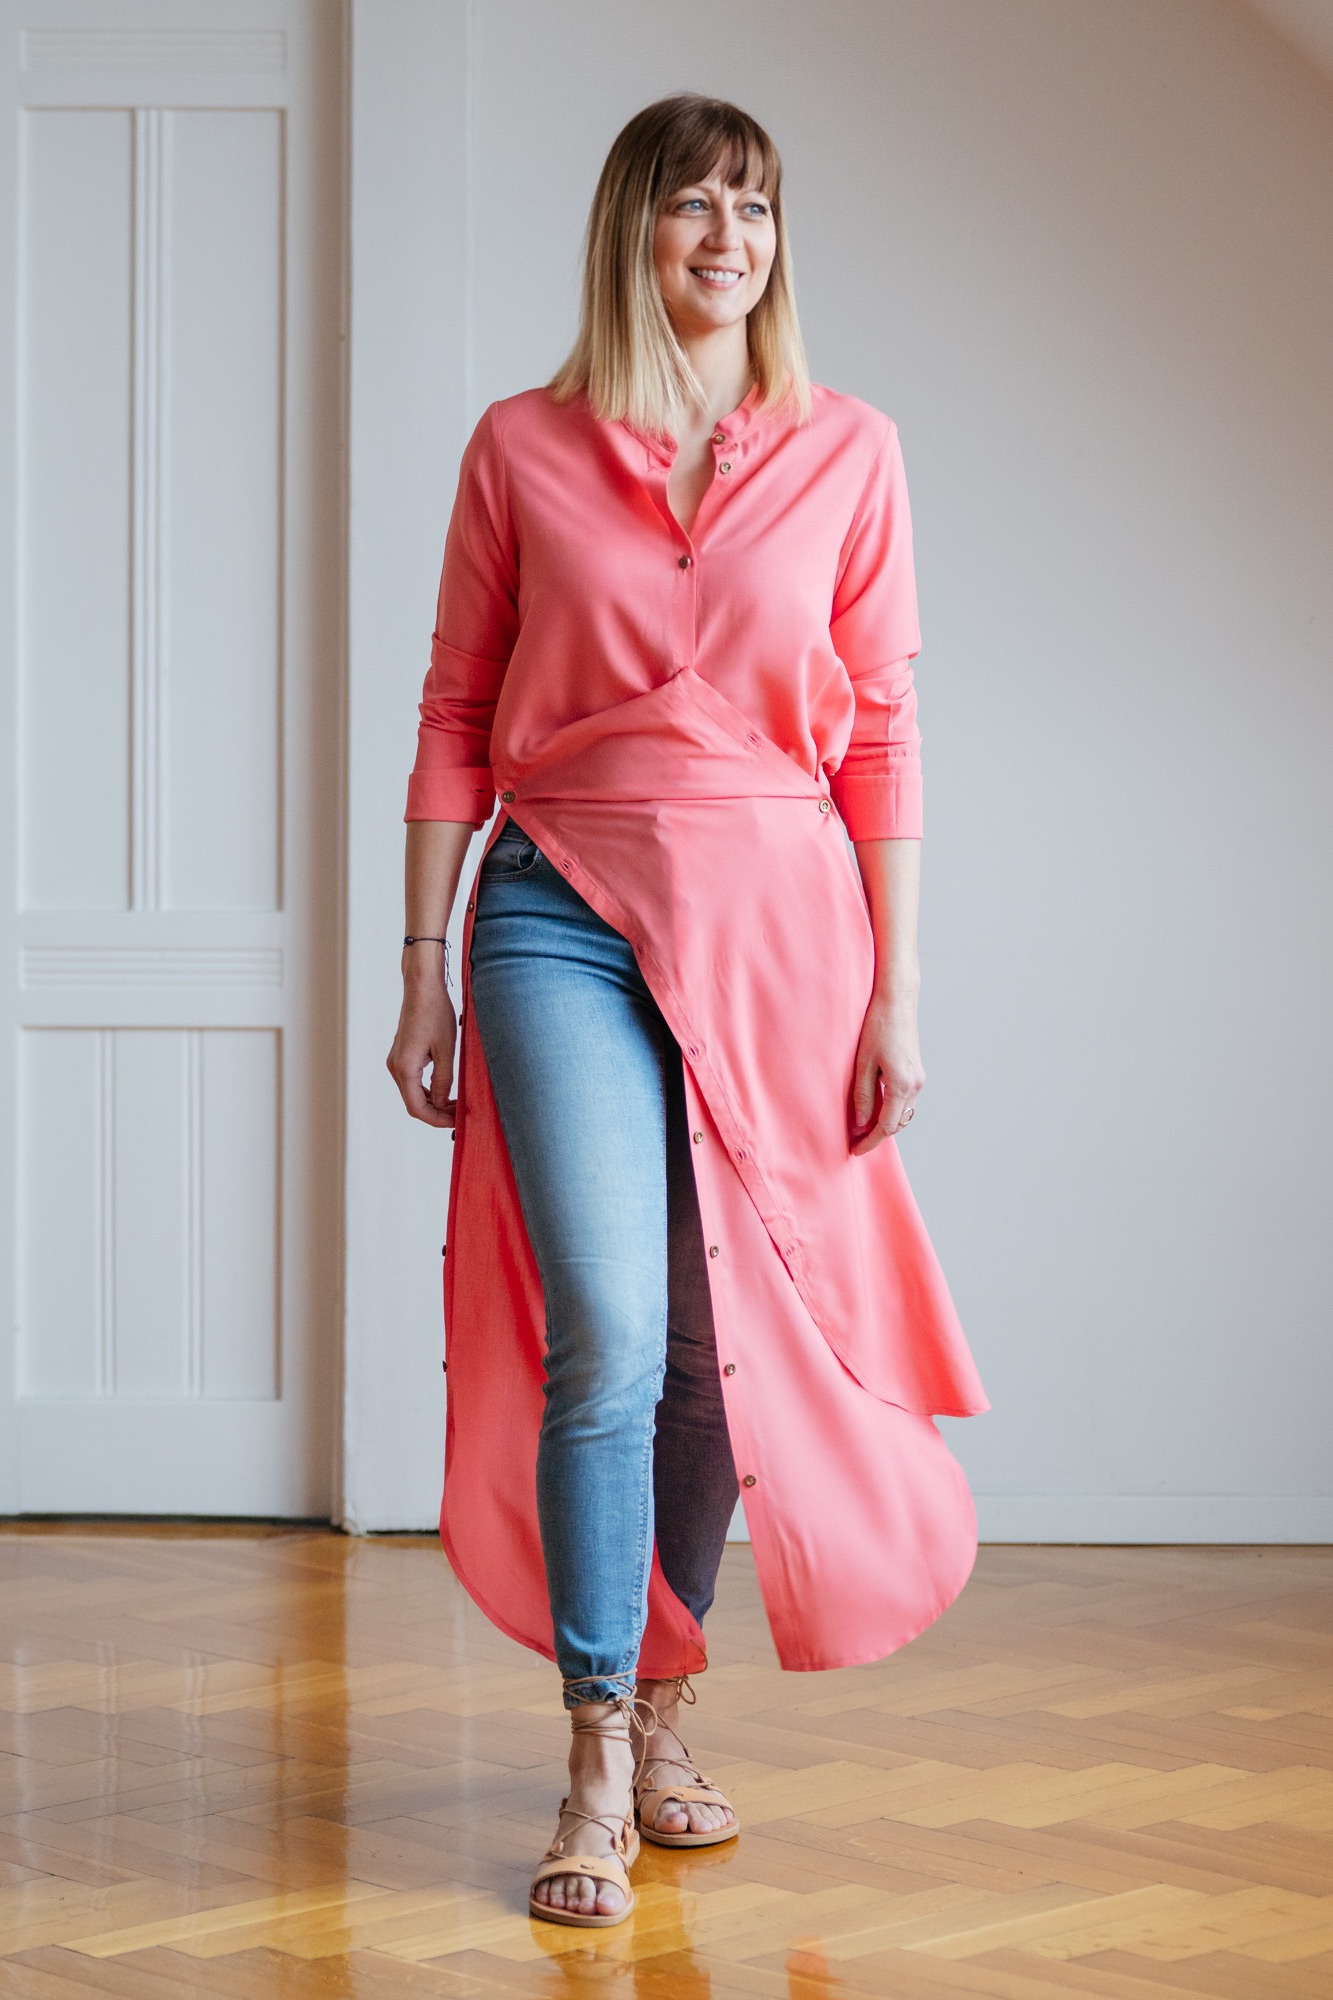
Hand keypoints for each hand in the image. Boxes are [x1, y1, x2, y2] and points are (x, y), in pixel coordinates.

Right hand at [387, 958, 457, 1127]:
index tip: (457, 1122)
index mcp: (404, 1068)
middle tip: (461, 1114)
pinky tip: (446, 1091)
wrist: (422, 988)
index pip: (417, 1108)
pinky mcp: (402, 1056)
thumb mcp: (446, 1050)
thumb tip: (441, 1105)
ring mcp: (397, 1061)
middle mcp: (396, 1067)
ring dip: (434, 1103)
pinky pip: (413, 1082)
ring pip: (414, 1094)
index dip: (437, 1120)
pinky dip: (429, 1091)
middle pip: (414, 1104)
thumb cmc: (435, 1014)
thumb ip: (443, 1081)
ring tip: (457, 1104)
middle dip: (437, 1113)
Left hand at [850, 988, 923, 1154]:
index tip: (855, 1151)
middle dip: (877, 1135)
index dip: (870, 1142)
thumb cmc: (877, 1027)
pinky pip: (905, 1100)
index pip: (887, 1126)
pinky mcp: (917, 1072)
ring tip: (862, 1127)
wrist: (898, 1001)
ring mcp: (919, 1079)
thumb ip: (863, 1096)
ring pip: (903, 1113)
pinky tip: (875, 1107)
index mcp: (901, 1085)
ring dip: (885, 1122)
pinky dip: (892, 1109)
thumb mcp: (863, 1064)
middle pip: (897, 1123)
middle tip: (855, 1141)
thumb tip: (861, 1123)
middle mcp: (915, 1085)